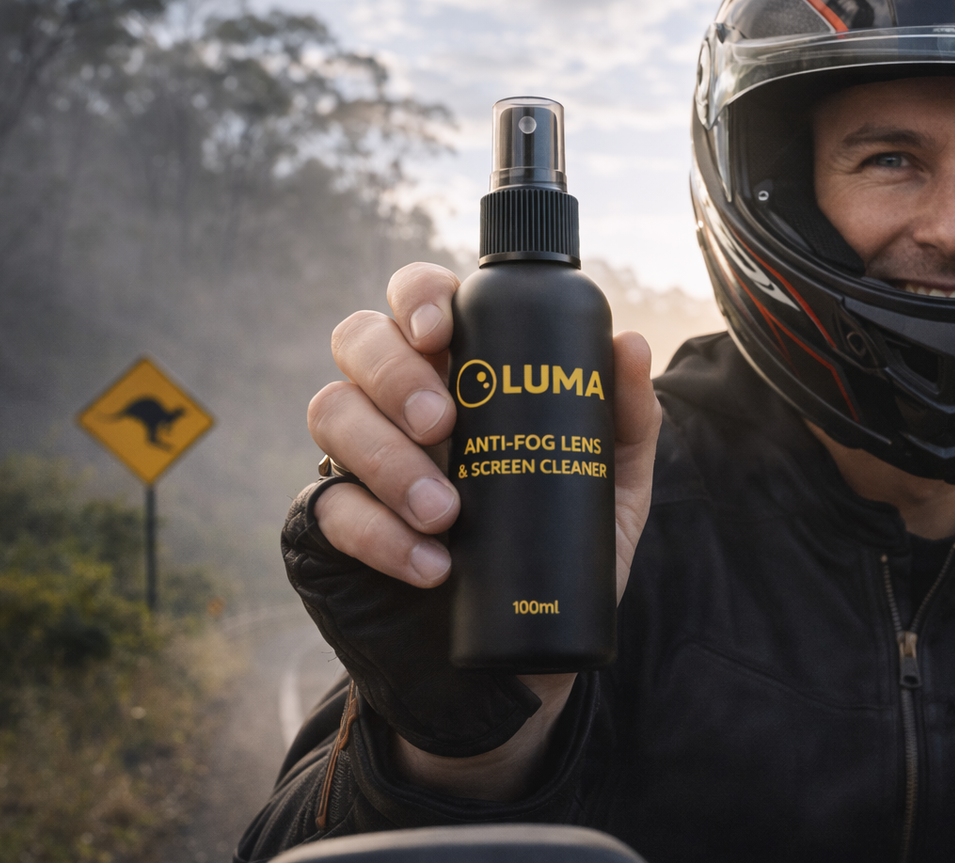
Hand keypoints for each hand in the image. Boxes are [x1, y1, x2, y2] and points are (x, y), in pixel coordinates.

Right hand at [294, 261, 661, 796]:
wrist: (521, 658)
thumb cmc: (558, 549)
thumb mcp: (610, 487)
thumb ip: (624, 420)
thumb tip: (626, 345)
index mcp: (458, 371)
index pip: (419, 301)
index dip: (417, 295)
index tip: (443, 330)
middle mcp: (397, 402)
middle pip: (358, 340)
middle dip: (395, 374)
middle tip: (444, 426)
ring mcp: (357, 461)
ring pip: (331, 413)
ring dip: (386, 459)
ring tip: (447, 513)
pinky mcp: (327, 527)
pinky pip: (329, 508)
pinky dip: (378, 533)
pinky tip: (430, 564)